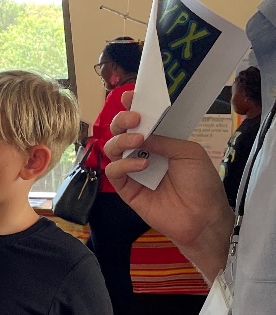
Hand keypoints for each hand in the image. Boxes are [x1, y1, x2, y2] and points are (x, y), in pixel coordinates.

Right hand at [103, 92, 232, 265]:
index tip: (130, 97)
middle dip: (121, 121)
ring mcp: (133, 172)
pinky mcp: (127, 190)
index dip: (132, 108)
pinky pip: (114, 172)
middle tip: (133, 119)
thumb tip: (139, 132)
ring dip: (121, 140)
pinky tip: (141, 165)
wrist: (203, 216)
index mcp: (161, 142)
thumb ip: (163, 139)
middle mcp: (144, 154)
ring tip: (138, 141)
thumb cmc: (202, 183)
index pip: (141, 122)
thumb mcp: (189, 152)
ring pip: (112, 149)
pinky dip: (124, 165)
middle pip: (120, 132)